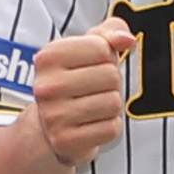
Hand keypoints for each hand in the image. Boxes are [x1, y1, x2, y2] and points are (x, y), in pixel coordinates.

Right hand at [28, 23, 131, 171]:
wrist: (50, 126)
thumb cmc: (74, 79)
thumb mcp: (87, 47)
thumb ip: (110, 32)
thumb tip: (127, 39)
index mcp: (48, 57)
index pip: (102, 48)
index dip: (107, 56)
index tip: (92, 65)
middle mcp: (47, 87)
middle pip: (111, 76)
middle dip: (111, 82)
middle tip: (94, 89)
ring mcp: (54, 116)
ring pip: (113, 103)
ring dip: (111, 105)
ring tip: (93, 106)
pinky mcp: (66, 141)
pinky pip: (111, 128)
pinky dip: (108, 126)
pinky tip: (92, 124)